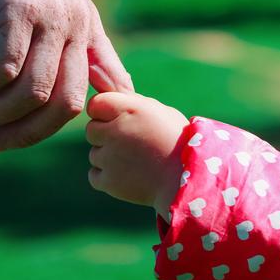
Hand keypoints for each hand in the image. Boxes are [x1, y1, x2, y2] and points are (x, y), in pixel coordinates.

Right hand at [0, 0, 133, 150]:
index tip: (31, 136)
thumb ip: (62, 53)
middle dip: (26, 134)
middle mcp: (77, 25)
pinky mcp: (18, 9)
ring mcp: (50, 17)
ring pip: (32, 91)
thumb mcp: (43, 15)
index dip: (72, 124)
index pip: (99, 91)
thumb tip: (84, 102)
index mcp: (88, 29)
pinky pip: (4, 68)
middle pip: (64, 104)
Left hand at [85, 91, 188, 214]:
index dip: (104, 112)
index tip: (118, 121)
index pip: (95, 104)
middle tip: (129, 144)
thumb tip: (114, 98)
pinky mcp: (108, 181)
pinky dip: (106, 177)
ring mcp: (109, 157)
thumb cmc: (178, 142)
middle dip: (105, 135)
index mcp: (128, 109)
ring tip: (135, 161)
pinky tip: (127, 175)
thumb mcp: (160, 112)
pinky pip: (94, 175)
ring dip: (108, 157)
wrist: (188, 179)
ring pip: (94, 153)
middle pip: (91, 129)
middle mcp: (115, 131)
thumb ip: (133, 104)